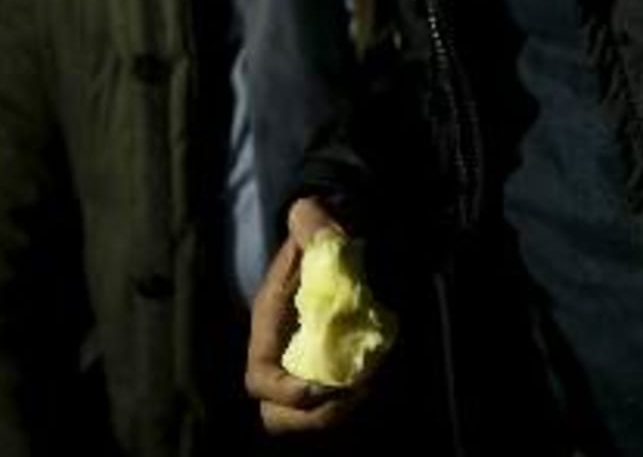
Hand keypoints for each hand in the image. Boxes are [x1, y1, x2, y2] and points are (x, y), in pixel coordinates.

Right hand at [245, 197, 376, 433]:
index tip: (324, 385)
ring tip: (370, 387)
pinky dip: (358, 403)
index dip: (286, 393)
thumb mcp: (314, 224)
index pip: (260, 380)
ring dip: (339, 414)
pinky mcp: (332, 373)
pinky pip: (338, 408)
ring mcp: (306, 369)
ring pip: (309, 419)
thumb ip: (312, 222)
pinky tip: (382, 376)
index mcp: (269, 328)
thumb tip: (318, 223)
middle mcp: (283, 357)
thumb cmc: (322, 237)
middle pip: (278, 416)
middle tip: (353, 394)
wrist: (341, 239)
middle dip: (314, 416)